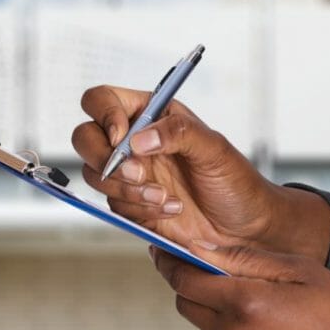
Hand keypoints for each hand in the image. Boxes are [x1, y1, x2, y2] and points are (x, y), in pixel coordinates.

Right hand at [72, 85, 329, 259]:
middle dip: (106, 158)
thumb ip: (179, 132)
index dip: (104, 114)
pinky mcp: (131, 204)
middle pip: (85, 137)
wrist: (243, 228)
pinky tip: (171, 210)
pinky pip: (113, 204)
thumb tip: (139, 138)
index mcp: (153, 115)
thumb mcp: (215, 149)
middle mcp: (135, 141)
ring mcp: (131, 173)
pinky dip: (138, 209)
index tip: (122, 138)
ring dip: (125, 188)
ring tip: (164, 197)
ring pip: (94, 173)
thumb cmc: (236, 182)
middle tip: (140, 173)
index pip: (104, 100)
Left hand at [152, 241, 329, 329]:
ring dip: (215, 310)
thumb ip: (246, 258)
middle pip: (187, 305)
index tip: (160, 250)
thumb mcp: (298, 269)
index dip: (169, 262)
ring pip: (206, 328)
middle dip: (191, 284)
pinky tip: (265, 325)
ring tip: (254, 299)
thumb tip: (204, 248)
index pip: (185, 279)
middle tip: (212, 268)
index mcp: (247, 304)